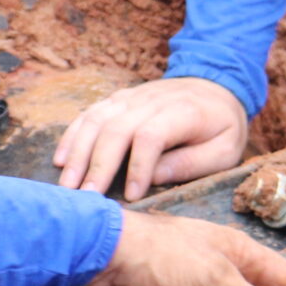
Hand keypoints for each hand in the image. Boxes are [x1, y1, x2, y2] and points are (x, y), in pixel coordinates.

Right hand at [54, 77, 249, 200]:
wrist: (215, 87)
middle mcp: (152, 99)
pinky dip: (72, 136)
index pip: (151, 135)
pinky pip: (89, 113)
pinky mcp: (118, 99)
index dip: (138, 166)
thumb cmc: (221, 127)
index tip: (132, 197)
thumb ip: (192, 163)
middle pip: (116, 128)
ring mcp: (131, 96)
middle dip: (98, 165)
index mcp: (184, 110)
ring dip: (78, 152)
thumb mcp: (225, 150)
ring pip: (97, 119)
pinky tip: (60, 159)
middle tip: (86, 197)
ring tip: (67, 184)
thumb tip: (153, 177)